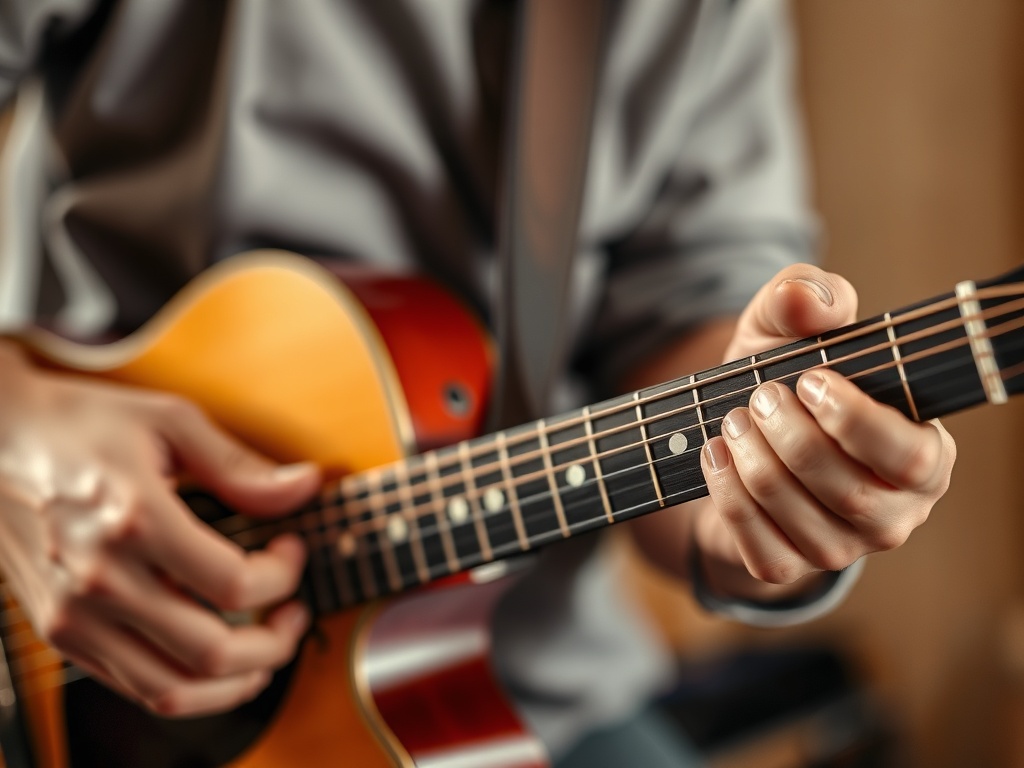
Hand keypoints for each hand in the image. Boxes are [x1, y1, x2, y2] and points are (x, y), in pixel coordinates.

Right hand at [0, 343, 320, 716]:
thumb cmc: (81, 424)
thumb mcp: (170, 424)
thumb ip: (240, 466)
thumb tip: (305, 485)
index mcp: (134, 518)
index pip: (235, 584)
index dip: (284, 575)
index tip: (292, 549)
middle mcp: (100, 578)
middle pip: (210, 653)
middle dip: (275, 643)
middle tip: (293, 613)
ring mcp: (73, 613)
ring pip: (170, 691)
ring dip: (235, 684)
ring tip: (266, 651)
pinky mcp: (58, 631)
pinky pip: (132, 686)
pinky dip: (186, 687)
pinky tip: (212, 657)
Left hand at [694, 265, 955, 600]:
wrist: (737, 433)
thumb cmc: (780, 377)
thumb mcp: (784, 328)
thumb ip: (804, 297)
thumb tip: (809, 300)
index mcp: (920, 453)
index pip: (910, 457)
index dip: (856, 421)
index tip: (809, 381)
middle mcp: (892, 510)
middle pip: (845, 489)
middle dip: (789, 436)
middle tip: (758, 397)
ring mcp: (841, 547)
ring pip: (796, 516)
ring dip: (753, 461)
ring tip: (732, 421)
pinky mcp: (791, 567)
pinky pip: (761, 550)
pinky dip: (729, 497)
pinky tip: (716, 457)